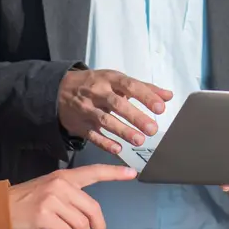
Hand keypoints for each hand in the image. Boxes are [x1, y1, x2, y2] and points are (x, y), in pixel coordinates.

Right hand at [8, 164, 136, 228]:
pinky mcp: (44, 216)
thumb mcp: (50, 188)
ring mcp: (52, 200)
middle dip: (99, 226)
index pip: (94, 172)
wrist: (0, 209)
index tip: (132, 173)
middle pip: (92, 208)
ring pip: (81, 224)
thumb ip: (70, 194)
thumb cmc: (27, 200)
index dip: (114, 173)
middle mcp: (60, 185)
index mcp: (64, 177)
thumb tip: (90, 215)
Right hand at [58, 68, 173, 153]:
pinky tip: (118, 149)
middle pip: (117, 104)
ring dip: (123, 131)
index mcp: (110, 79)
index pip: (130, 86)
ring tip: (139, 140)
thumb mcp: (117, 80)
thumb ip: (144, 88)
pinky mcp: (80, 124)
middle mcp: (97, 93)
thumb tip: (168, 96)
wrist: (59, 89)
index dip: (145, 96)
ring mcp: (87, 109)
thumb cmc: (96, 83)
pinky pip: (92, 135)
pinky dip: (105, 143)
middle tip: (152, 129)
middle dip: (135, 117)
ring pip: (105, 121)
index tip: (160, 107)